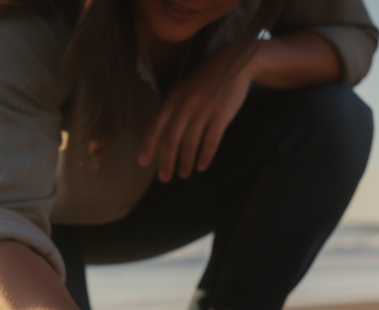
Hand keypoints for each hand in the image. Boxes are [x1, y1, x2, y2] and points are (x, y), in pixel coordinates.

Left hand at [138, 41, 256, 181]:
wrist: (234, 62)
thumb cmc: (206, 79)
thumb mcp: (184, 88)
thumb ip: (172, 108)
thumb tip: (161, 134)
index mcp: (173, 98)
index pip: (155, 127)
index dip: (148, 147)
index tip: (143, 163)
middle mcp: (185, 105)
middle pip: (171, 140)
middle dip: (166, 162)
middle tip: (164, 178)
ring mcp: (204, 110)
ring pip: (190, 144)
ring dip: (185, 163)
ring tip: (183, 174)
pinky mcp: (221, 115)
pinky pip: (211, 141)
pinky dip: (205, 157)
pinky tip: (202, 166)